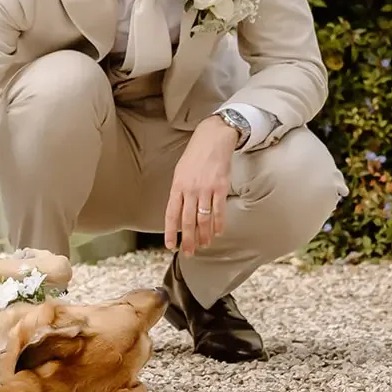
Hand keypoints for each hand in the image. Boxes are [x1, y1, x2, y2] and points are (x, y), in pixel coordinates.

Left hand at [164, 116, 240, 254]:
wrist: (213, 138)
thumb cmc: (195, 156)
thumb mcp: (180, 172)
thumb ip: (179, 192)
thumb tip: (178, 213)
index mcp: (177, 186)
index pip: (171, 214)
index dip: (170, 232)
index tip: (170, 246)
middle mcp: (190, 189)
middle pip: (188, 221)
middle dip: (187, 240)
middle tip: (188, 253)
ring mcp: (206, 189)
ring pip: (204, 219)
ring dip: (204, 235)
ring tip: (203, 245)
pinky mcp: (221, 187)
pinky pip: (219, 211)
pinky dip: (218, 224)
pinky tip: (218, 232)